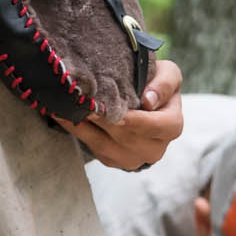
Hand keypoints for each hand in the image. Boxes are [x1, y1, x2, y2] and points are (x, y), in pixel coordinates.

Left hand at [60, 60, 184, 170]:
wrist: (142, 103)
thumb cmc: (156, 84)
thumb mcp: (168, 75)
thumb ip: (164, 83)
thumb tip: (148, 100)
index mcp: (172, 126)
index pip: (159, 127)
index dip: (138, 121)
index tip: (119, 114)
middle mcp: (155, 148)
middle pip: (126, 137)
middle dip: (104, 120)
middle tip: (83, 103)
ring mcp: (133, 159)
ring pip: (105, 145)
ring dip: (84, 126)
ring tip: (67, 108)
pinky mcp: (113, 161)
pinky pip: (92, 148)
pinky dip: (77, 131)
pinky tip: (64, 116)